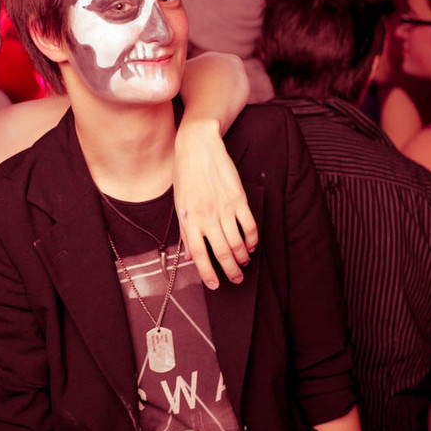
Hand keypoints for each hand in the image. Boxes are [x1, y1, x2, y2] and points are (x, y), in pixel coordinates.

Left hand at [174, 119, 257, 288]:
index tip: (214, 284)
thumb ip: (186, 230)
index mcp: (189, 219)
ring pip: (238, 243)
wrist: (198, 146)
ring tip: (243, 264)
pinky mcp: (239, 199)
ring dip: (242, 258)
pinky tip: (251, 245)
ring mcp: (224, 208)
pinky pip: (249, 225)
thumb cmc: (185, 174)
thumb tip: (190, 255)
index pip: (199, 255)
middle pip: (222, 253)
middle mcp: (207, 217)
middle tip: (235, 279)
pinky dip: (252, 239)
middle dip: (230, 271)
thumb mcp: (178, 203)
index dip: (207, 273)